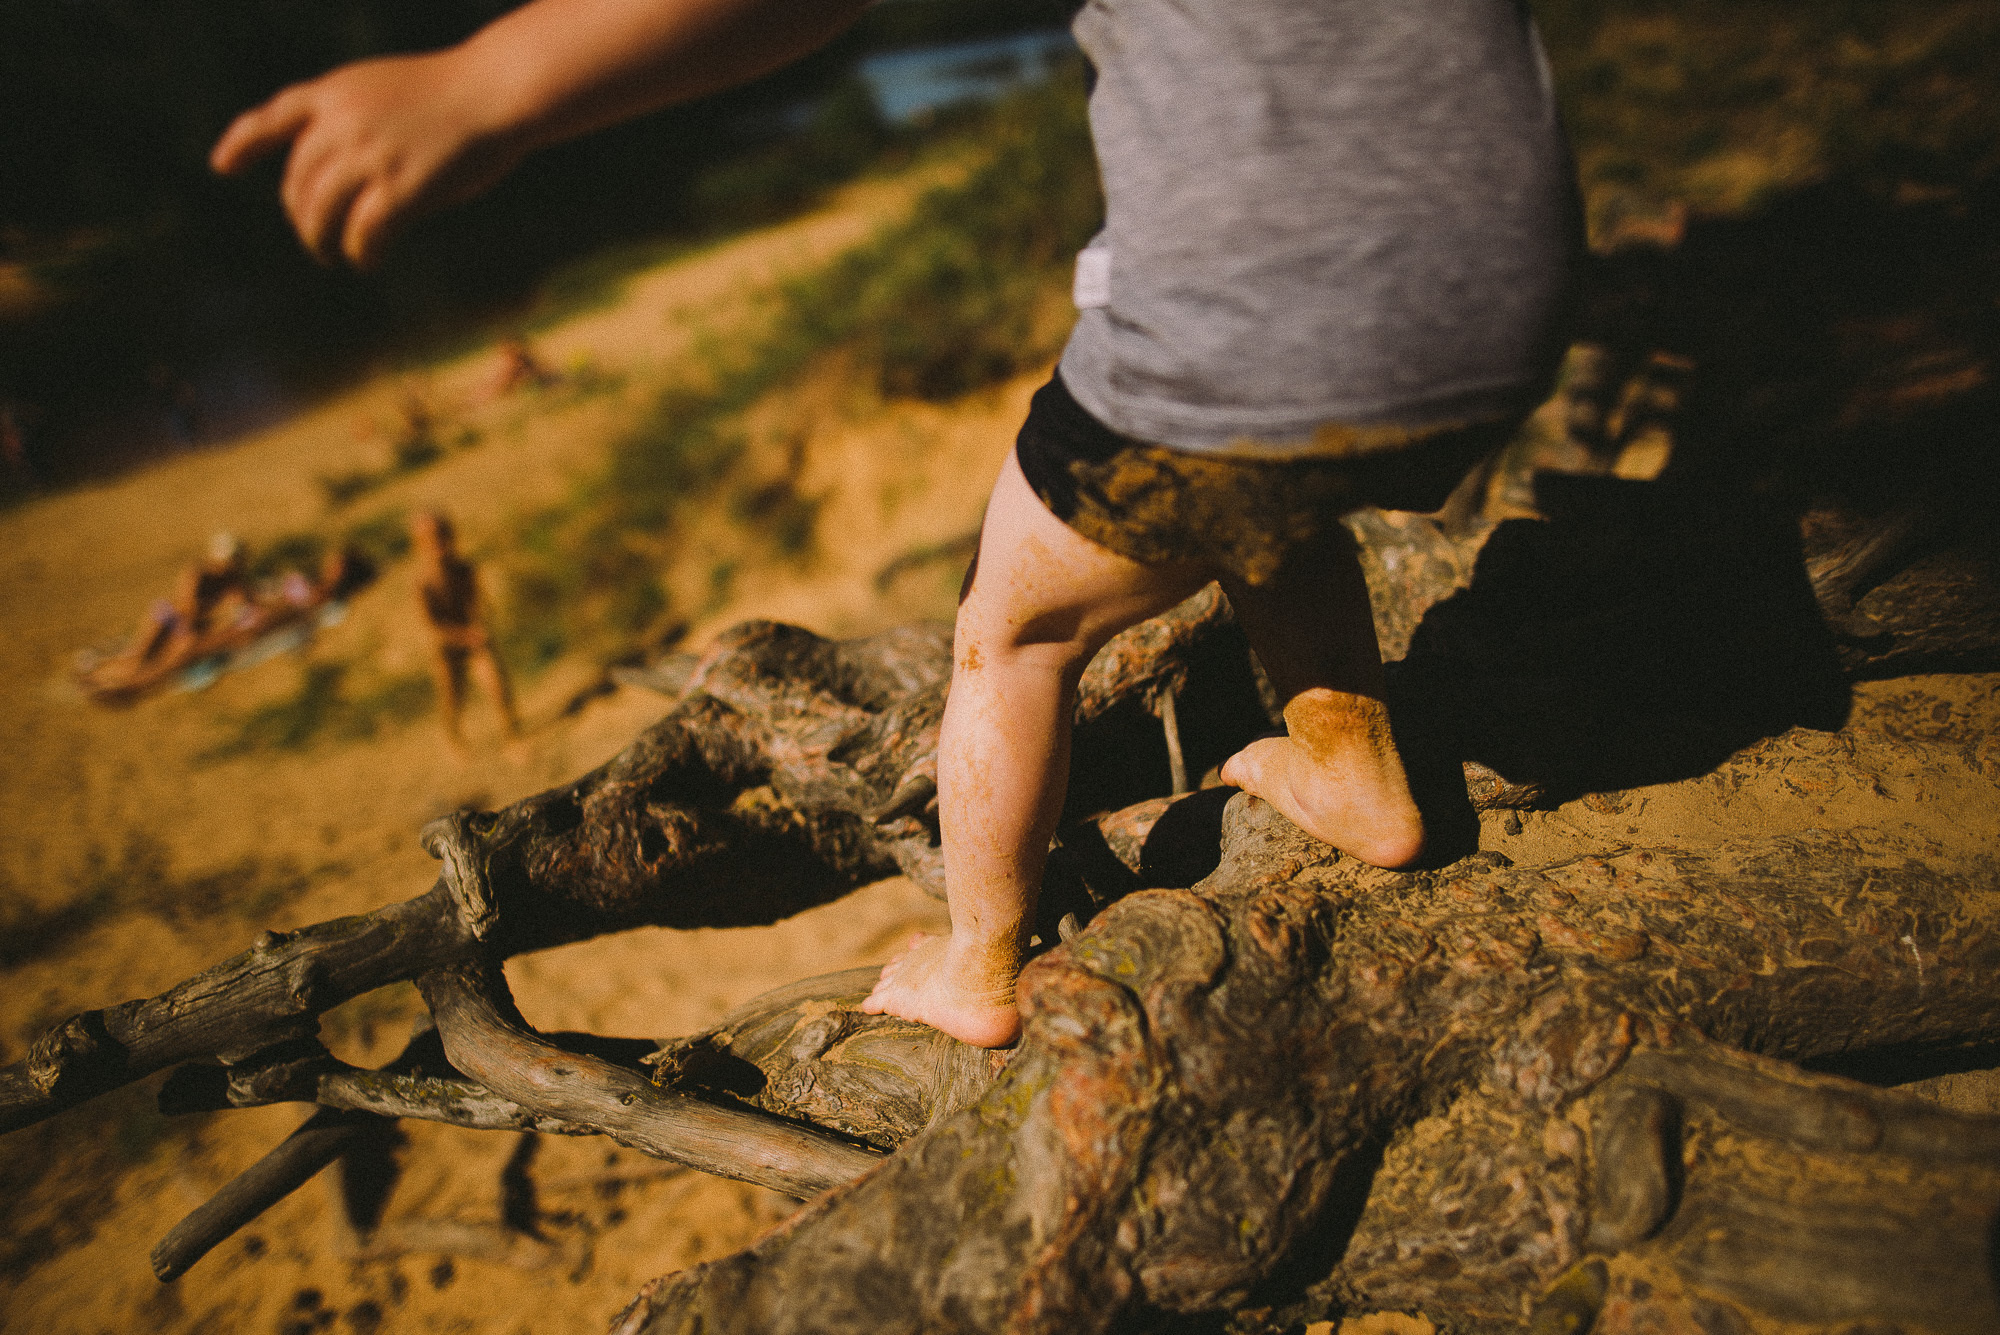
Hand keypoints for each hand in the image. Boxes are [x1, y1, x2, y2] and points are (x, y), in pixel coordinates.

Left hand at [211, 49, 527, 268]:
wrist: (497, 90)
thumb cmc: (457, 94)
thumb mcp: (389, 91)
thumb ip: (357, 120)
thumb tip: (339, 175)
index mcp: (336, 91)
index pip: (275, 118)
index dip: (244, 143)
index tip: (221, 166)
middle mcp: (342, 121)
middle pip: (298, 180)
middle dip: (301, 215)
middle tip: (316, 238)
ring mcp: (369, 155)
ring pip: (320, 211)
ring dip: (321, 240)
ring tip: (331, 255)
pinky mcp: (400, 188)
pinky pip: (364, 232)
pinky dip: (361, 252)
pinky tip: (368, 261)